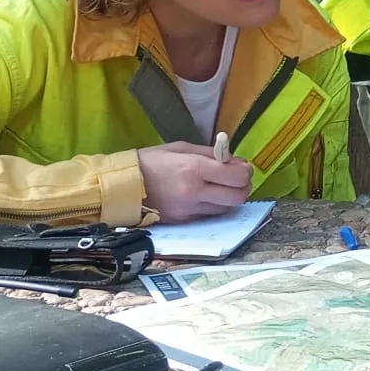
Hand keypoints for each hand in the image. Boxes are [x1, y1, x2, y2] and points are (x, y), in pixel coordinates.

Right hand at [137, 141, 251, 221]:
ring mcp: (190, 210)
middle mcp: (195, 192)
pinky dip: (215, 206)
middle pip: (238, 197)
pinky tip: (208, 196)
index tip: (242, 167)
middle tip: (237, 179)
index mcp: (194, 169)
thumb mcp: (181, 148)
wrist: (123, 186)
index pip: (237, 176)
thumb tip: (235, 161)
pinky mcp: (184, 222)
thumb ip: (210, 154)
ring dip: (230, 198)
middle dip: (243, 187)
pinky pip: (210, 215)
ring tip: (222, 186)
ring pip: (227, 208)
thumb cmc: (151, 161)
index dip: (246, 172)